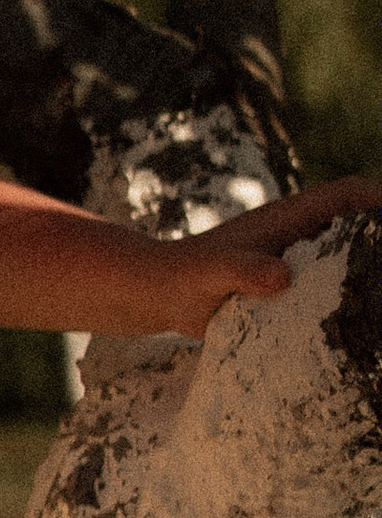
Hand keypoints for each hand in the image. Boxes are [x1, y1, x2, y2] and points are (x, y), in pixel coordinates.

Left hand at [148, 179, 381, 337]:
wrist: (158, 295)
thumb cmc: (184, 276)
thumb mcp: (213, 272)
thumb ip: (244, 270)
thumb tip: (282, 277)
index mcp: (287, 219)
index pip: (344, 194)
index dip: (378, 199)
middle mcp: (298, 235)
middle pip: (356, 222)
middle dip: (380, 236)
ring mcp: (296, 260)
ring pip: (347, 254)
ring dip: (368, 266)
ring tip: (380, 299)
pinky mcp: (289, 286)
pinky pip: (329, 285)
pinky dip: (347, 295)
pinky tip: (360, 322)